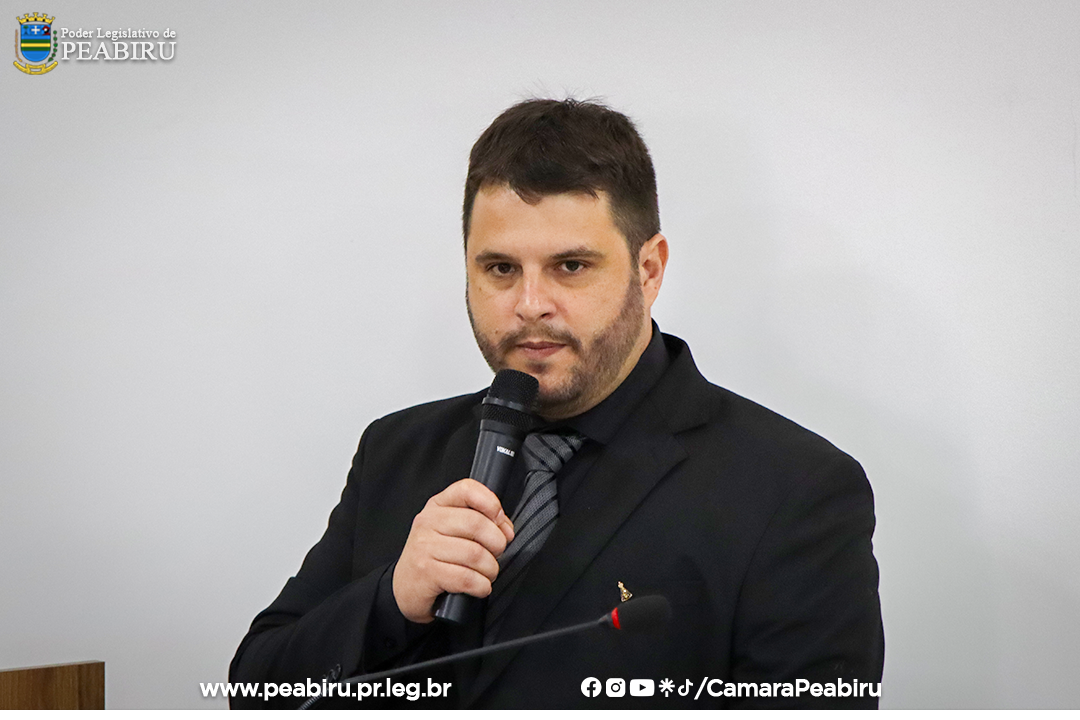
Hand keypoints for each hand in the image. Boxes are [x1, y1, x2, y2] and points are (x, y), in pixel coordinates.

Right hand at [392, 478, 514, 622]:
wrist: (406, 587)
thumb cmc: (435, 557)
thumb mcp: (452, 530)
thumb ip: (480, 521)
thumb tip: (505, 529)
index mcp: (438, 505)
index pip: (467, 489)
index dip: (491, 503)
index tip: (500, 521)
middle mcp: (428, 522)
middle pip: (476, 523)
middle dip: (497, 543)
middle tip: (496, 554)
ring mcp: (424, 547)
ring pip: (475, 554)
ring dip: (490, 569)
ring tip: (487, 573)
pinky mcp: (426, 573)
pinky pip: (466, 578)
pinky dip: (481, 586)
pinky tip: (480, 586)